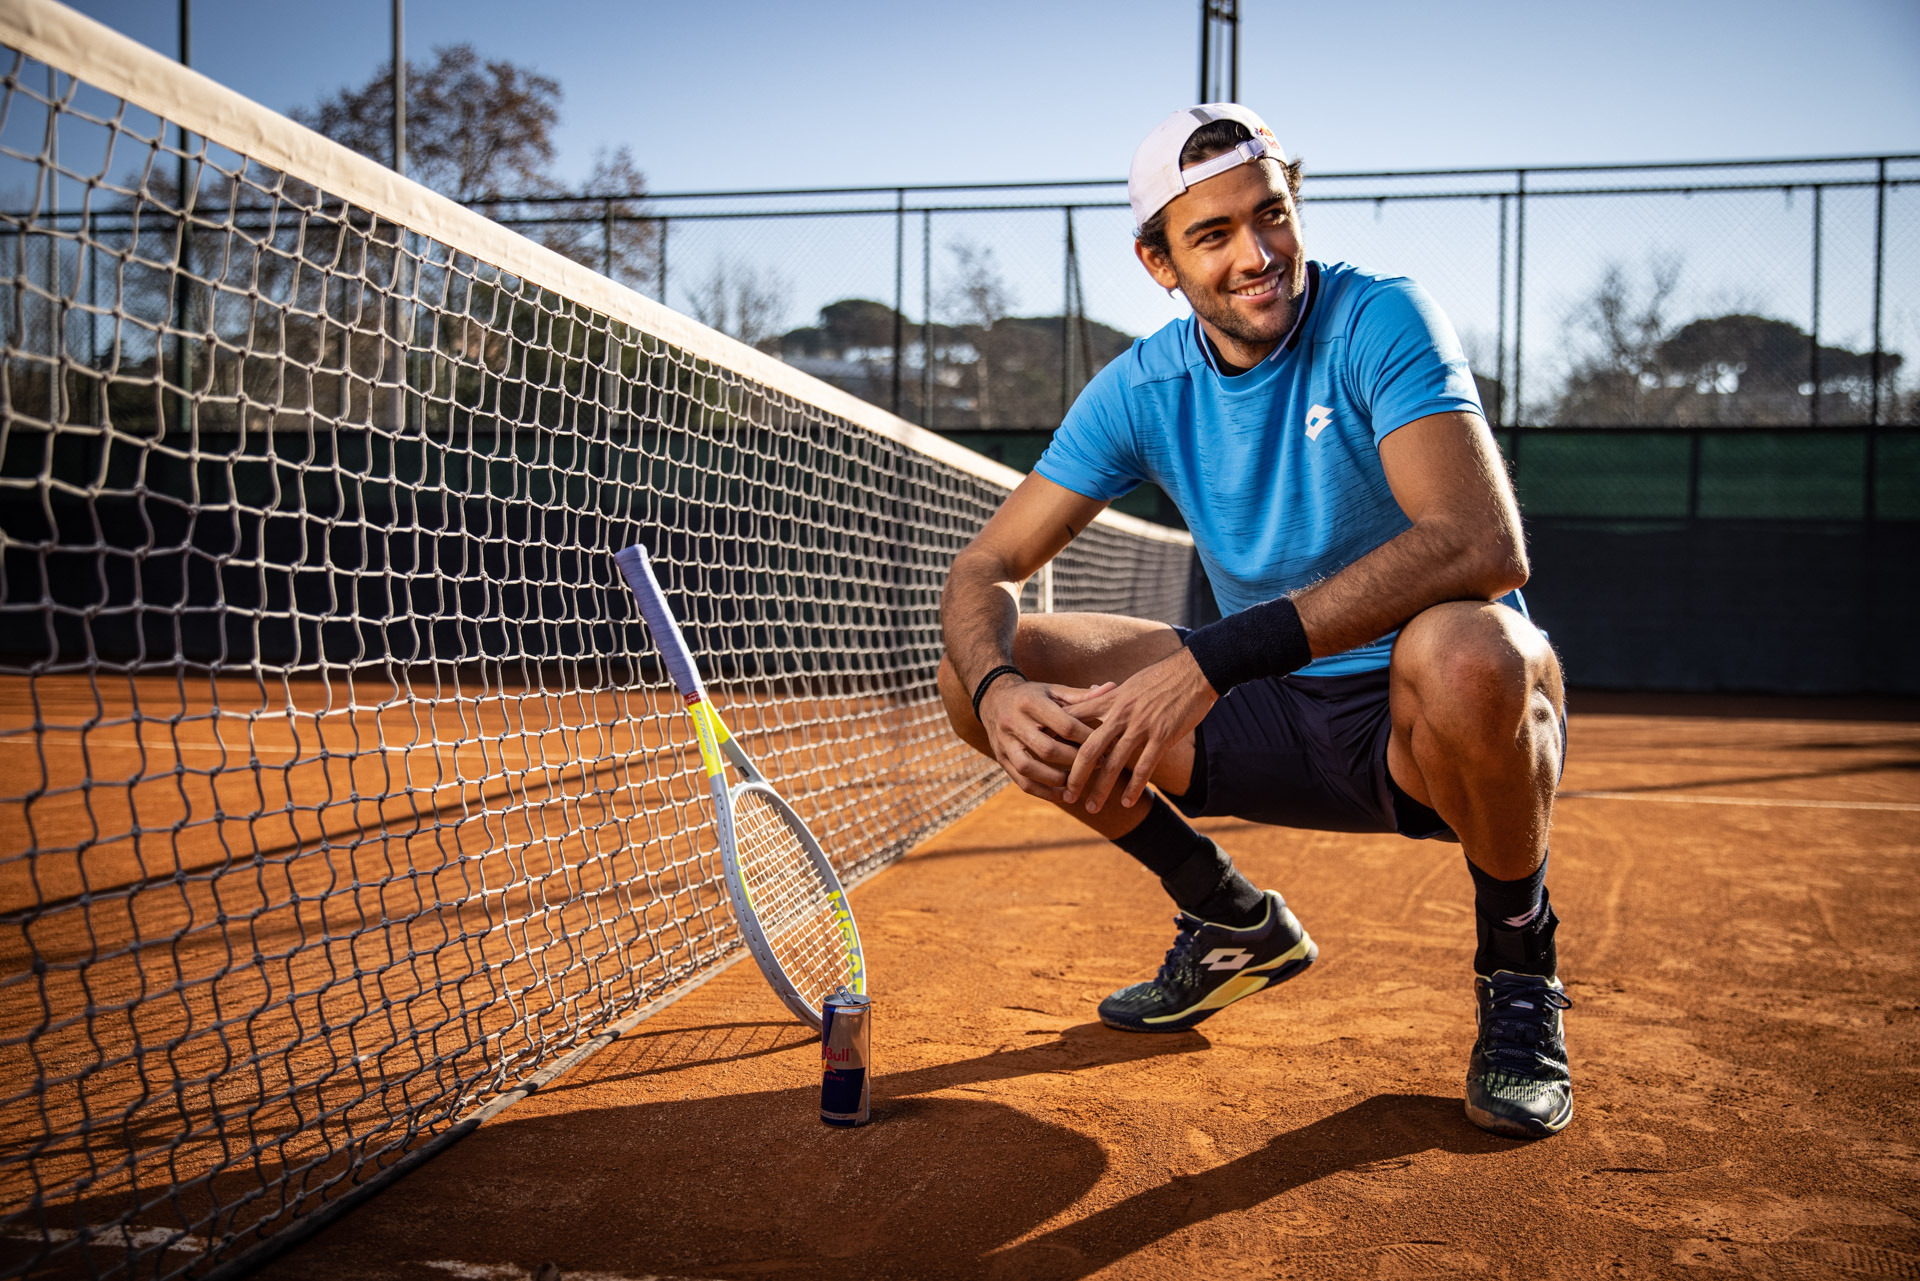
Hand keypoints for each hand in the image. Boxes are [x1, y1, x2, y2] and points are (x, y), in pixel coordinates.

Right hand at [977, 677, 1110, 801]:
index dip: (1086, 737)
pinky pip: (1021, 782)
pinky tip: (1063, 795)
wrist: (993, 698)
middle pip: (1047, 749)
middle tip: (1100, 764)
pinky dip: (1043, 792)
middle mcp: (1013, 723)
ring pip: (1029, 768)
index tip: (1106, 744)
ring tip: (1079, 781)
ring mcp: (1004, 743)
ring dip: (1057, 779)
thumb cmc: (1032, 695)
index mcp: (1030, 703)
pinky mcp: (1001, 758)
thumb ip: (1081, 695)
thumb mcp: (1053, 690)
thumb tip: (1112, 688)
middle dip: (1075, 760)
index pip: (1063, 725)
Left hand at [1060, 648, 1216, 813]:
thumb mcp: (1129, 683)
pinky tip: (1125, 802)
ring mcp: (1142, 726)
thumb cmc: (1162, 676)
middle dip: (1075, 776)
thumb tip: (1095, 697)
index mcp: (1110, 700)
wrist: (1195, 669)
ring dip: (1101, 789)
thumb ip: (1110, 696)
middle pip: (1089, 749)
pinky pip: (1145, 766)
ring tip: (1091, 808)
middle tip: (1066, 795)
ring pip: (1114, 763)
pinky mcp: (1163, 736)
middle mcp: (1121, 714)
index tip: (1044, 757)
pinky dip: (1134, 787)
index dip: (1058, 739)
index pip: (1075, 721)